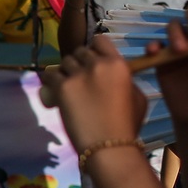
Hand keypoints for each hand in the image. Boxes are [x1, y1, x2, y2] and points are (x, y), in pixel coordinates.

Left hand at [38, 35, 146, 152]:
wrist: (109, 147)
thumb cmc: (126, 126)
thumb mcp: (137, 97)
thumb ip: (126, 80)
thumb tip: (116, 75)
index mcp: (118, 64)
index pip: (99, 40)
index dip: (94, 49)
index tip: (91, 61)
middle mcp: (97, 64)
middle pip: (80, 51)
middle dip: (79, 63)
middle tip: (79, 78)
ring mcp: (78, 75)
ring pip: (64, 62)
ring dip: (65, 71)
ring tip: (67, 86)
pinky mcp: (62, 87)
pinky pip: (50, 75)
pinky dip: (50, 81)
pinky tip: (52, 89)